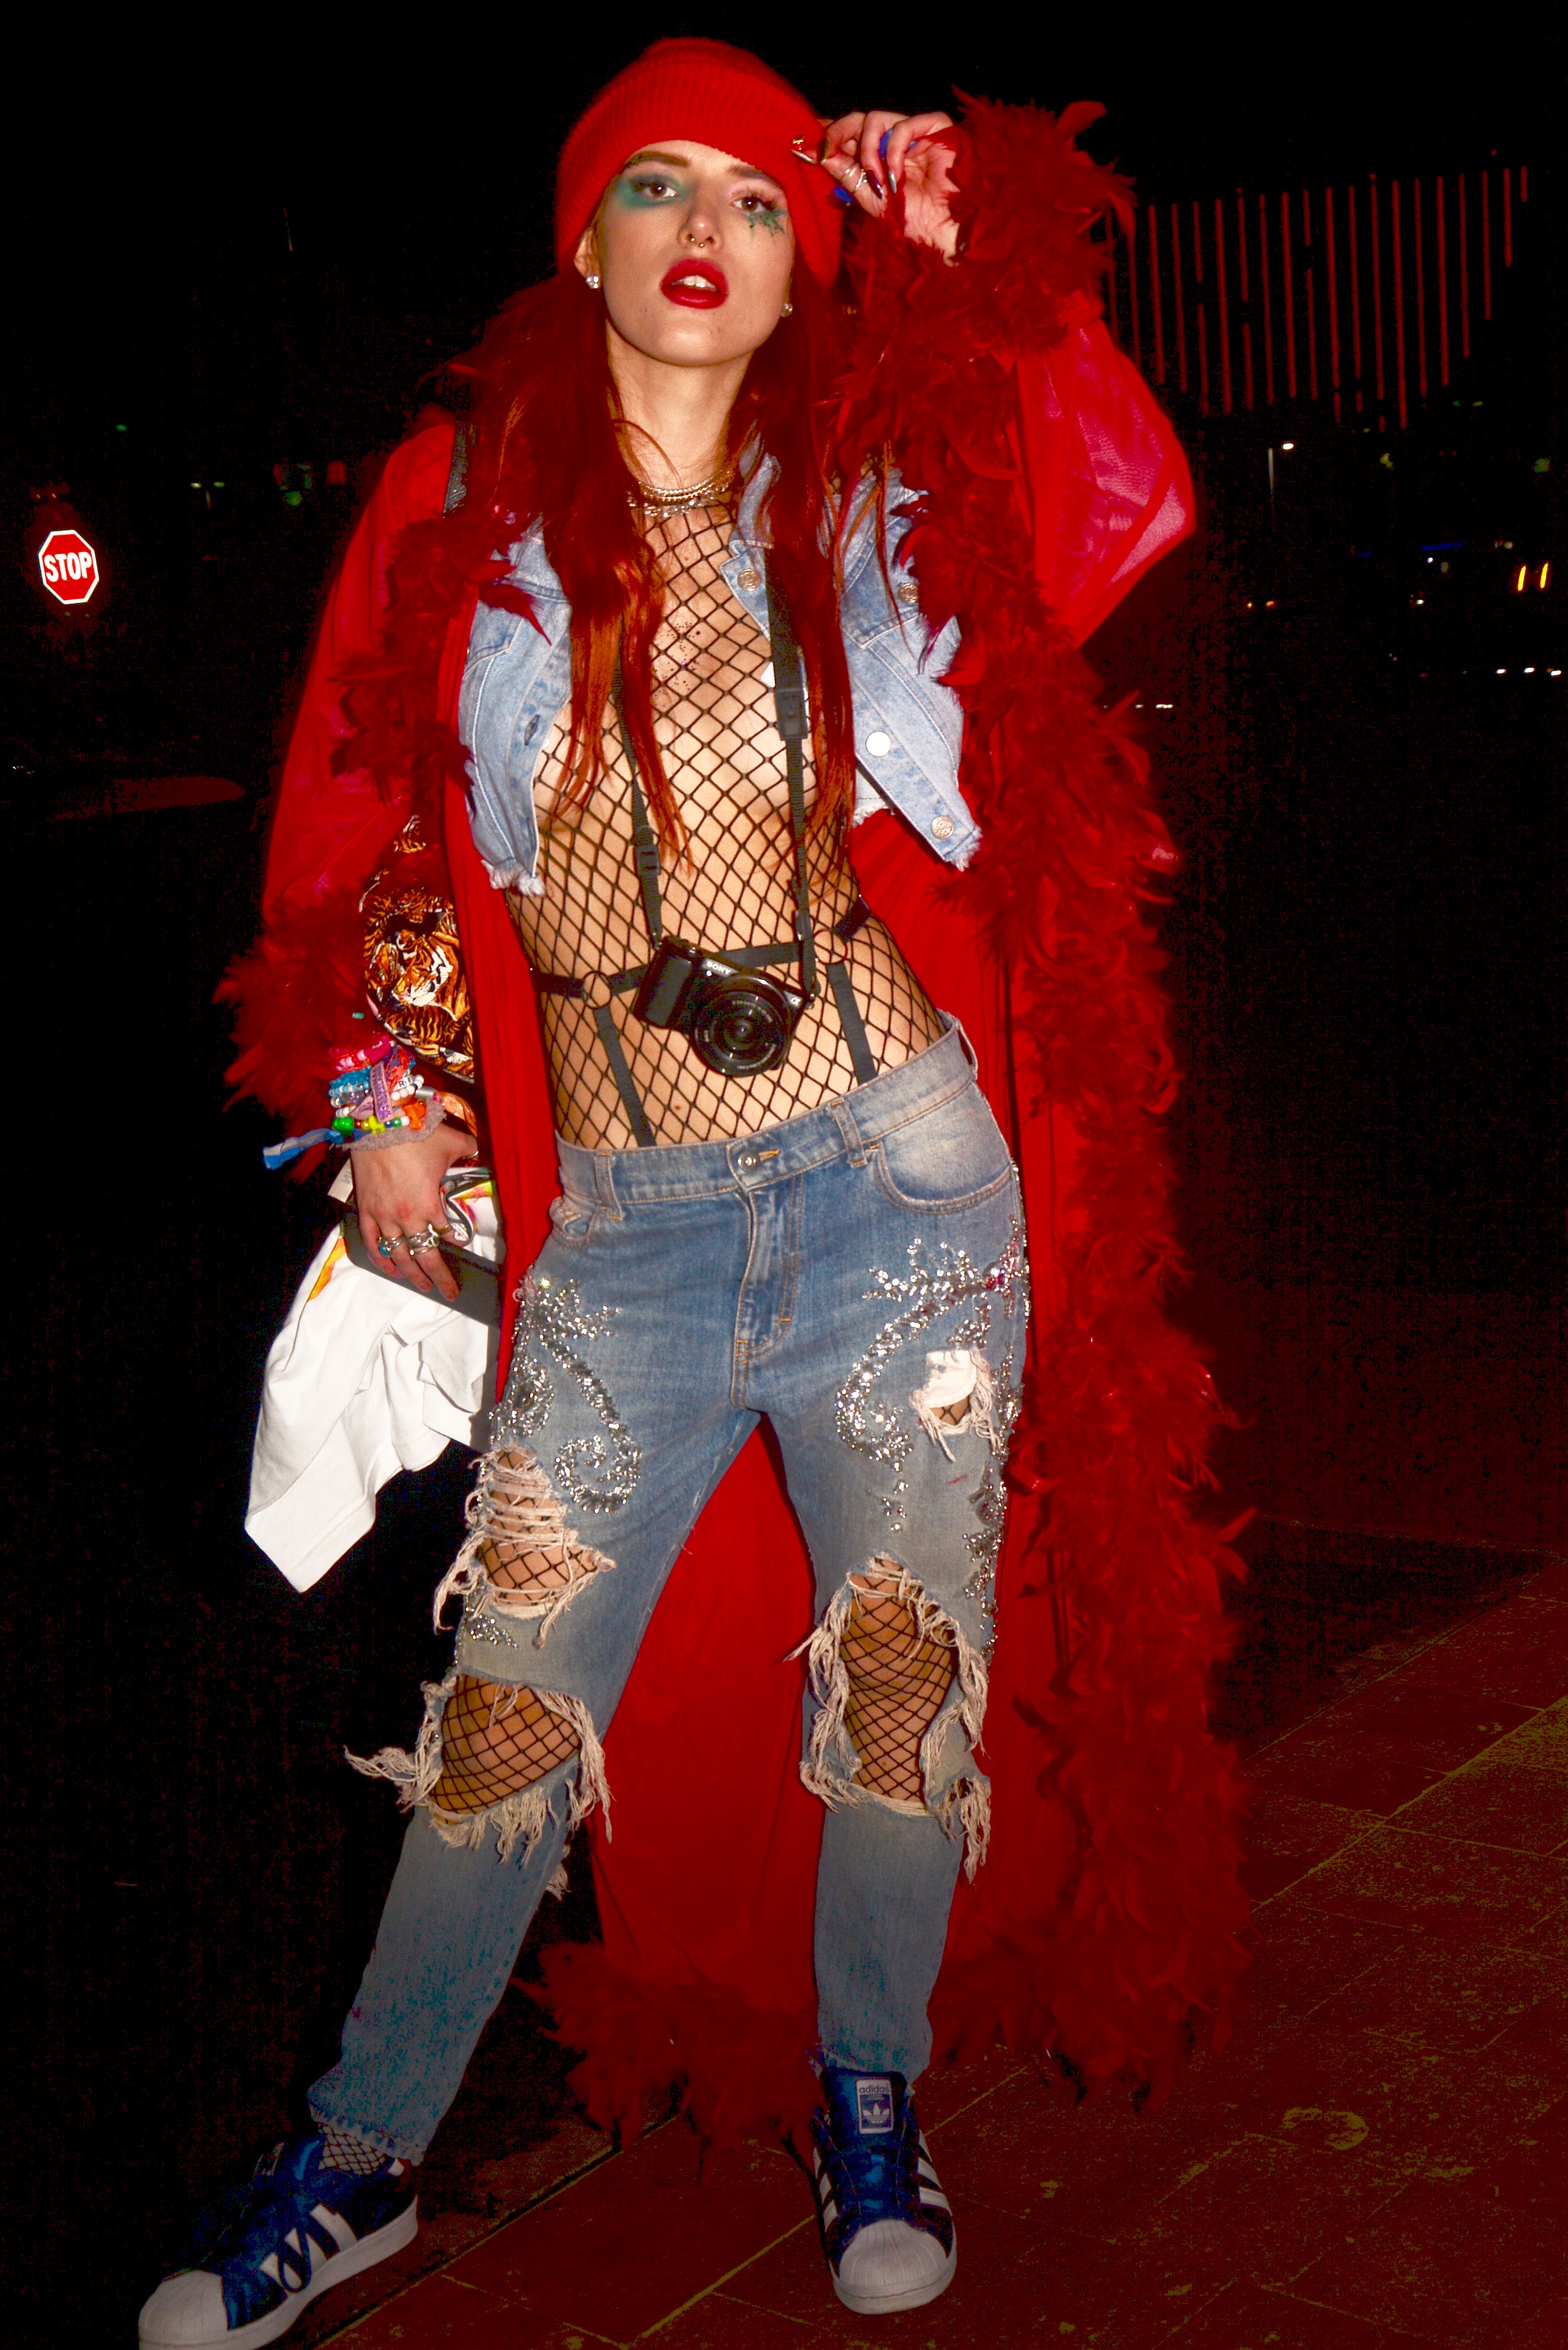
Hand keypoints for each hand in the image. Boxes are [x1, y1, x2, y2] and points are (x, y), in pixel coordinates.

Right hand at [351, 1120, 478, 1301]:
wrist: (378, 1123)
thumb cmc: (416, 1133)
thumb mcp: (453, 1141)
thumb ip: (469, 1150)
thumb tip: (478, 1152)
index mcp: (429, 1204)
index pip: (446, 1233)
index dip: (456, 1239)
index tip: (461, 1242)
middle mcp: (406, 1217)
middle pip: (424, 1256)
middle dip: (438, 1277)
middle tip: (449, 1292)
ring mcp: (383, 1216)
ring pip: (397, 1254)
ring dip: (410, 1274)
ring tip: (423, 1286)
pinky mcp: (365, 1210)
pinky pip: (371, 1242)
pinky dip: (381, 1258)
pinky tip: (390, 1269)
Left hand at [815, 110, 959, 257]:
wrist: (943, 234)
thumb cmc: (911, 220)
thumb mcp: (867, 195)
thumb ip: (843, 171)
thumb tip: (812, 151)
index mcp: (880, 155)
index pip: (851, 133)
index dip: (830, 133)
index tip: (806, 143)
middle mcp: (895, 141)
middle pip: (859, 119)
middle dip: (839, 132)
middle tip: (826, 149)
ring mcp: (915, 133)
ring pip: (877, 119)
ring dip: (868, 150)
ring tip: (876, 180)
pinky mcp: (936, 129)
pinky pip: (904, 125)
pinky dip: (893, 151)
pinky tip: (895, 177)